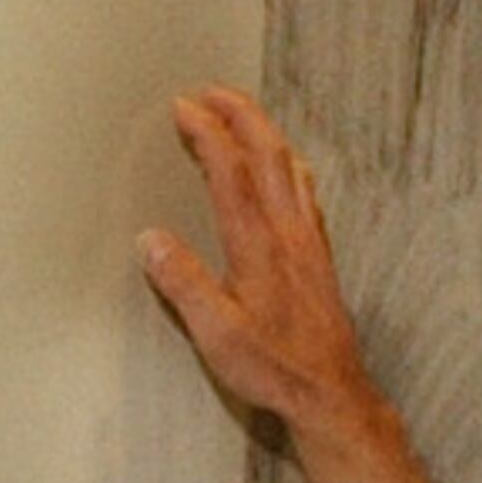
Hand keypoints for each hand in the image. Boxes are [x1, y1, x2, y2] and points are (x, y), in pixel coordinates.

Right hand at [141, 86, 381, 437]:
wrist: (331, 391)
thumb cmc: (273, 367)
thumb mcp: (216, 334)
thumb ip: (184, 284)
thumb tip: (151, 240)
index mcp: (257, 245)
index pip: (229, 171)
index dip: (207, 132)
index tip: (183, 106)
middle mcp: (287, 233)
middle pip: (266, 153)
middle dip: (238, 113)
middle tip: (210, 91)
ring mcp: (308, 241)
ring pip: (290, 167)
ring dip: (264, 132)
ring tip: (242, 113)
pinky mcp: (320, 256)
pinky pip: (305, 191)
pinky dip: (288, 163)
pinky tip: (287, 165)